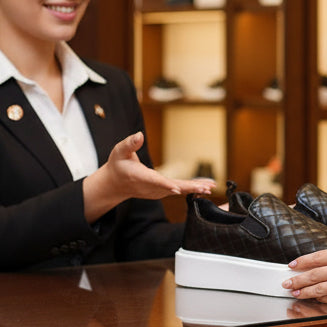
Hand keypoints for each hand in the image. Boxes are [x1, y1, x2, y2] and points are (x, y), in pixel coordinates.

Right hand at [83, 132, 214, 221]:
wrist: (116, 183)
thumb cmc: (118, 165)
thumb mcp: (119, 151)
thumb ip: (130, 143)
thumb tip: (140, 134)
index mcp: (141, 177)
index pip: (155, 182)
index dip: (166, 185)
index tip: (177, 188)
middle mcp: (151, 187)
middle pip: (172, 188)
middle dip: (189, 188)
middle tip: (206, 188)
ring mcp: (157, 191)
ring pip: (178, 190)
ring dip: (194, 189)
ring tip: (210, 187)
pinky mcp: (161, 191)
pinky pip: (178, 190)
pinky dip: (191, 189)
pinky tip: (203, 187)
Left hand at [282, 240, 326, 311]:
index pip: (317, 257)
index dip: (302, 261)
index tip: (293, 264)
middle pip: (312, 274)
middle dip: (296, 278)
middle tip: (285, 281)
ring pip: (316, 289)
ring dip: (302, 291)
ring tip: (293, 292)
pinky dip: (318, 300)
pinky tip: (312, 300)